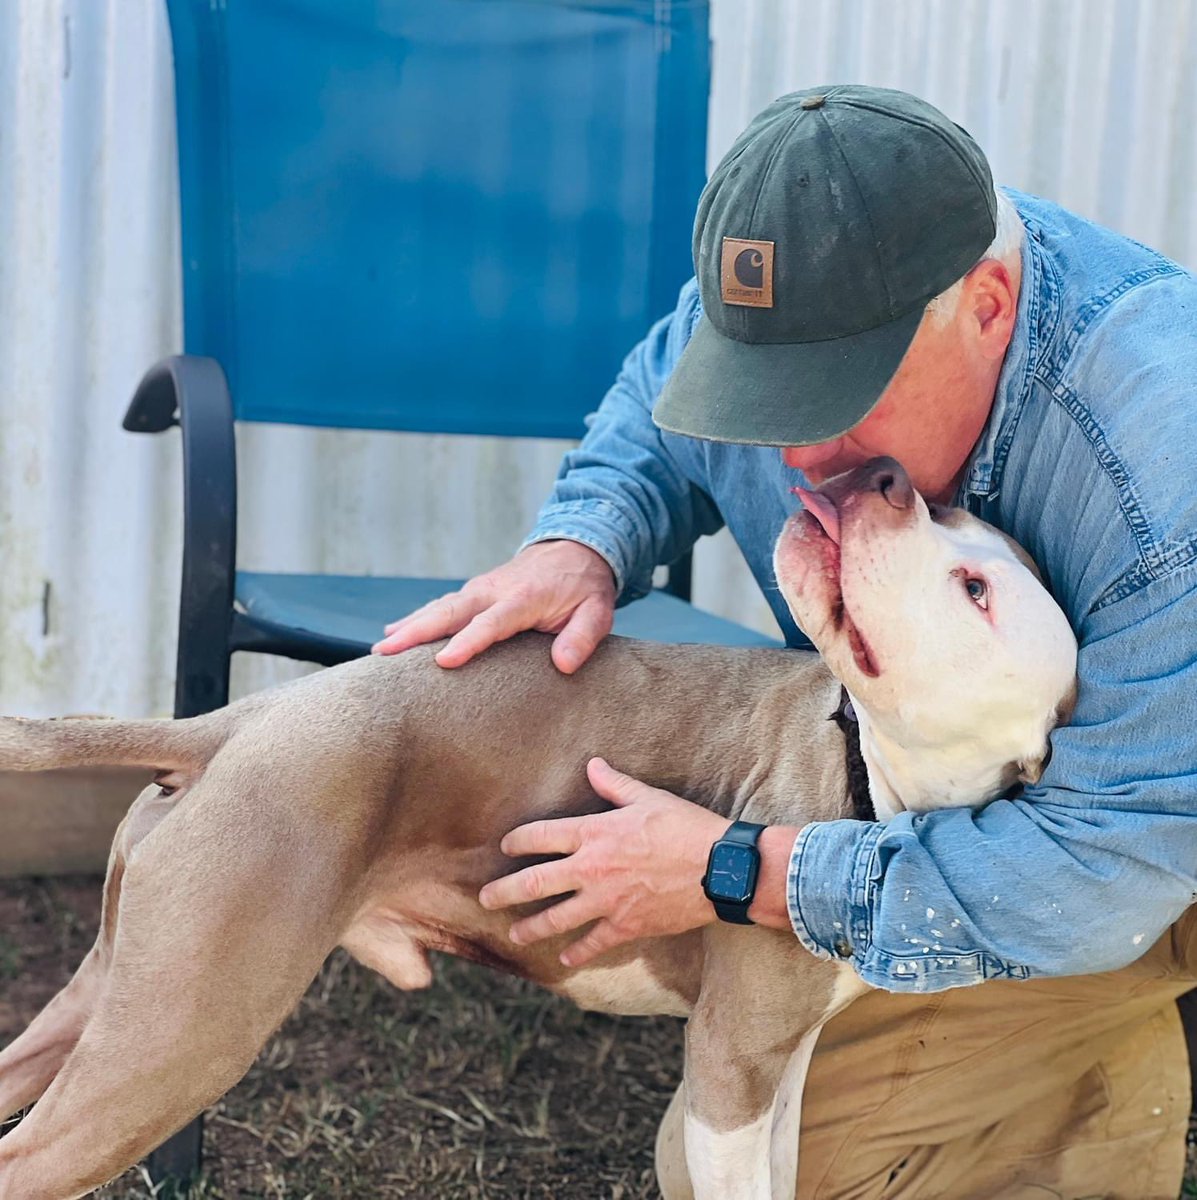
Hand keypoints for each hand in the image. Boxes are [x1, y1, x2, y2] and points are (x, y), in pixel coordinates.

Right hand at [371, 540, 616, 672]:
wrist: (575, 547)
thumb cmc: (584, 587)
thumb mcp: (597, 611)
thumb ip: (582, 637)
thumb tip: (564, 665)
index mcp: (524, 598)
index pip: (492, 623)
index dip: (468, 642)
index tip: (444, 661)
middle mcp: (494, 590)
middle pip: (451, 611)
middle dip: (418, 632)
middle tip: (387, 653)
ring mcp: (480, 589)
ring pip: (439, 608)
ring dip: (409, 626)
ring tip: (381, 651)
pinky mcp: (474, 593)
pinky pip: (441, 606)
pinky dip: (416, 619)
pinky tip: (393, 634)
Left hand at [477, 757, 730, 967]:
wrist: (720, 868)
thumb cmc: (686, 826)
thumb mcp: (649, 798)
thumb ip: (615, 785)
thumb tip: (593, 765)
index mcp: (594, 832)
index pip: (541, 836)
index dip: (518, 841)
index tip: (504, 847)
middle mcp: (592, 868)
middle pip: (535, 882)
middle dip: (505, 891)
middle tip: (483, 899)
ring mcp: (607, 900)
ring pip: (557, 918)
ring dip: (532, 927)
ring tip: (514, 933)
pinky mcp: (627, 925)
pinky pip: (594, 943)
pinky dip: (578, 953)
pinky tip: (565, 960)